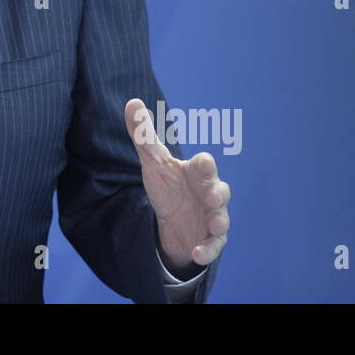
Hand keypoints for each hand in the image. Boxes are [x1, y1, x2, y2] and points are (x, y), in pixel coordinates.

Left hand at [124, 98, 229, 272]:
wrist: (172, 220)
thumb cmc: (168, 185)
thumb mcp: (152, 162)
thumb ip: (143, 135)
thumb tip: (132, 102)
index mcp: (197, 173)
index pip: (205, 165)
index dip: (205, 165)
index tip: (203, 162)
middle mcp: (210, 193)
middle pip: (220, 190)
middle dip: (217, 192)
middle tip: (211, 196)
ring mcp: (212, 217)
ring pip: (222, 218)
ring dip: (220, 221)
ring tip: (214, 224)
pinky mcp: (210, 239)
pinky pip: (214, 246)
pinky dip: (207, 250)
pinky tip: (197, 252)